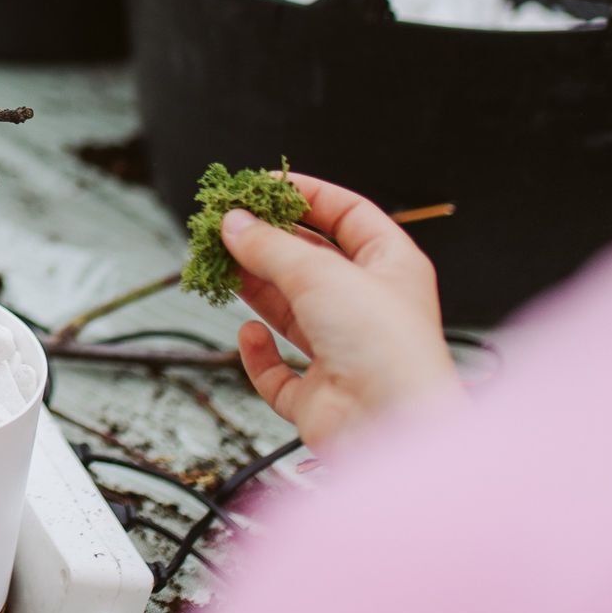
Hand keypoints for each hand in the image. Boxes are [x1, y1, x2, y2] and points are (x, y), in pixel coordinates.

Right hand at [226, 173, 460, 448]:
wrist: (391, 427)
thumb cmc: (383, 345)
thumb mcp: (320, 273)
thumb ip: (269, 245)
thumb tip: (233, 223)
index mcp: (392, 267)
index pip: (348, 215)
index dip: (307, 195)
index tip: (262, 185)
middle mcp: (369, 308)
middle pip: (310, 262)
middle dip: (267, 244)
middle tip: (225, 227)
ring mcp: (344, 352)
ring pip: (289, 312)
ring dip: (254, 288)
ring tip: (219, 266)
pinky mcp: (319, 395)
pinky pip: (279, 370)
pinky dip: (259, 354)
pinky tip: (250, 333)